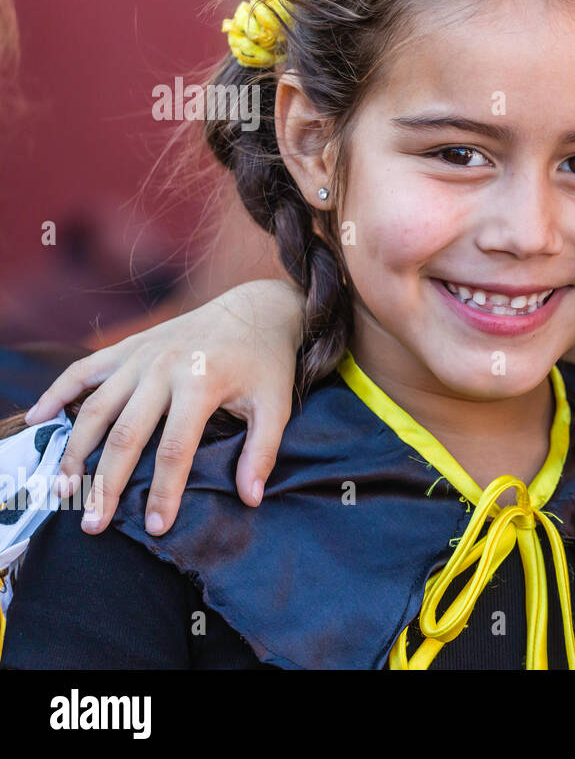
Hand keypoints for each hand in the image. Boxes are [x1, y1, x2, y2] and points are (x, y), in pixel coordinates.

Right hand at [24, 279, 305, 535]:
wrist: (256, 308)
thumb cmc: (267, 362)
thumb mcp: (276, 405)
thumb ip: (263, 452)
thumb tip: (251, 499)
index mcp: (201, 382)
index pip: (174, 449)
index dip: (164, 491)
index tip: (157, 527)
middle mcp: (164, 367)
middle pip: (125, 435)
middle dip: (106, 484)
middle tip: (93, 524)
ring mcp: (141, 355)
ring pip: (95, 407)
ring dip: (75, 450)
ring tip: (64, 488)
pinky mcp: (129, 346)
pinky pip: (83, 370)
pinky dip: (57, 393)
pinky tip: (37, 419)